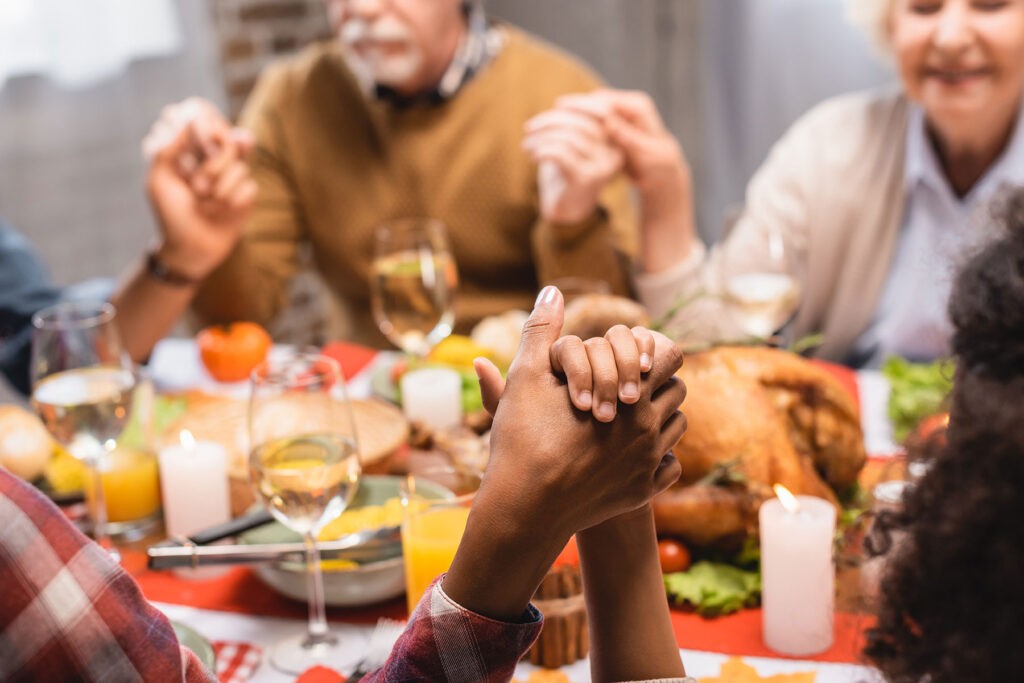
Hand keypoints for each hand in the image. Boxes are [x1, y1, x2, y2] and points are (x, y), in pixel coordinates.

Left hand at [142, 98, 256, 280]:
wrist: (190, 249)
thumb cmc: (171, 214)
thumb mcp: (159, 180)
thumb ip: (168, 146)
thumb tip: (189, 117)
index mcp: (187, 147)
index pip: (202, 115)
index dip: (205, 126)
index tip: (202, 140)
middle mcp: (211, 155)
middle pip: (226, 138)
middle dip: (212, 166)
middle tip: (197, 187)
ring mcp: (231, 173)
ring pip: (239, 165)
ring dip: (219, 190)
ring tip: (205, 204)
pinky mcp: (246, 192)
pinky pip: (248, 186)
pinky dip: (231, 202)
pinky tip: (221, 213)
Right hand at [474, 286, 685, 538]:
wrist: (524, 507)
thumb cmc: (523, 438)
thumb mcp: (526, 376)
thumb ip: (542, 329)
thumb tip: (550, 290)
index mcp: (631, 393)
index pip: (670, 356)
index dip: (653, 351)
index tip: (633, 356)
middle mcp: (650, 428)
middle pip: (677, 391)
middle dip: (656, 384)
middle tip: (629, 384)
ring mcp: (649, 463)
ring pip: (676, 428)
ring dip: (659, 418)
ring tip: (628, 416)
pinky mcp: (644, 492)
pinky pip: (670, 466)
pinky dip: (658, 457)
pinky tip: (630, 453)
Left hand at [522, 107, 623, 223]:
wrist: (566, 209)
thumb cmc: (567, 172)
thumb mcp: (573, 145)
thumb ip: (575, 125)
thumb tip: (562, 104)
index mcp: (615, 142)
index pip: (602, 112)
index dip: (580, 104)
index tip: (557, 104)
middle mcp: (614, 154)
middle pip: (582, 123)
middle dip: (551, 120)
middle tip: (529, 127)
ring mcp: (601, 167)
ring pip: (569, 138)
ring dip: (541, 138)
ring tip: (527, 145)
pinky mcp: (585, 179)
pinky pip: (561, 154)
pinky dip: (542, 150)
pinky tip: (533, 156)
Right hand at [555, 89, 689, 217]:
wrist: (663, 171)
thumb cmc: (657, 166)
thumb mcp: (644, 153)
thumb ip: (626, 136)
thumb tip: (607, 120)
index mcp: (638, 107)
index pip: (605, 101)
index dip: (582, 104)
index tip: (560, 106)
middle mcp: (630, 105)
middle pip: (596, 101)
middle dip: (573, 105)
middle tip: (551, 110)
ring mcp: (623, 113)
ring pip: (593, 109)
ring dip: (574, 113)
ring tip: (552, 118)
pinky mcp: (616, 122)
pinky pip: (594, 118)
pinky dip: (580, 122)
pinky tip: (564, 128)